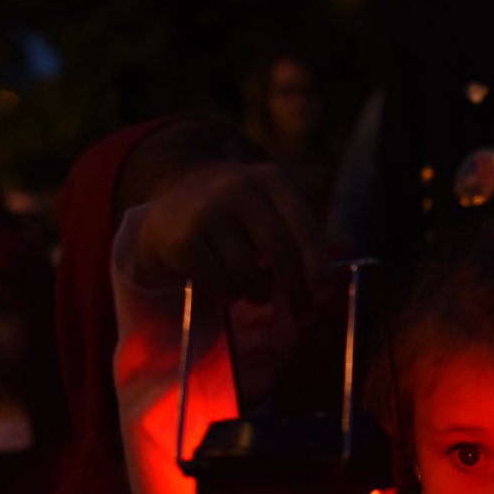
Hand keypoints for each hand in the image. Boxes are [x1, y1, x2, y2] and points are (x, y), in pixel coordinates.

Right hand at [133, 162, 335, 316]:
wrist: (168, 210)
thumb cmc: (231, 218)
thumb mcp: (263, 211)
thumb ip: (290, 239)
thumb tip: (317, 293)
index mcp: (269, 179)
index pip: (303, 223)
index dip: (318, 265)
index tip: (325, 298)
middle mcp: (239, 187)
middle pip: (280, 248)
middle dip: (295, 288)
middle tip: (301, 314)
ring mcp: (207, 210)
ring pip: (247, 270)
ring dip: (257, 293)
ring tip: (256, 295)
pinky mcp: (183, 238)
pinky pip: (218, 280)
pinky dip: (228, 293)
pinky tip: (227, 291)